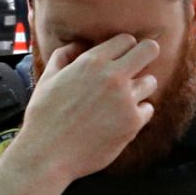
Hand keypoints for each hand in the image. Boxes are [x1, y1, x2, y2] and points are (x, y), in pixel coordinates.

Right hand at [13, 35, 160, 185]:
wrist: (48, 154)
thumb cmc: (44, 117)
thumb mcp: (47, 79)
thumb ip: (63, 57)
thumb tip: (78, 45)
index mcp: (91, 62)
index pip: (126, 39)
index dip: (125, 47)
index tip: (122, 56)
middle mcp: (113, 77)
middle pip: (150, 50)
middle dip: (147, 54)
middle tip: (139, 66)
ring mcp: (126, 99)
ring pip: (151, 81)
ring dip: (140, 88)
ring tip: (123, 99)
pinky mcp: (134, 122)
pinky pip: (148, 108)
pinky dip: (138, 112)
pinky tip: (121, 118)